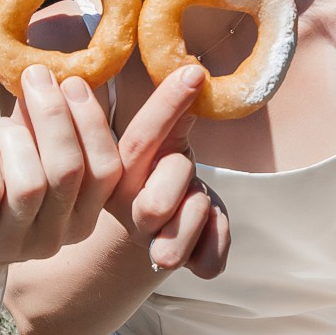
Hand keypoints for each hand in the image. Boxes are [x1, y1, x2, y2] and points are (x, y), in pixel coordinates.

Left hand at [0, 62, 127, 325]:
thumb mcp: (29, 160)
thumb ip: (44, 128)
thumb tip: (53, 78)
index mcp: (81, 217)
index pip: (107, 171)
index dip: (92, 122)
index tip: (72, 82)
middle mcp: (55, 237)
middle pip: (68, 171)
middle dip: (53, 114)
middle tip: (35, 77)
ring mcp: (14, 243)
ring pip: (30, 182)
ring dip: (13, 137)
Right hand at [108, 67, 229, 278]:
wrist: (161, 217)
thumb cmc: (161, 167)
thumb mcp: (160, 140)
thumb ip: (170, 115)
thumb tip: (191, 70)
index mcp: (117, 174)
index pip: (139, 139)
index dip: (167, 105)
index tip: (194, 73)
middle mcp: (129, 213)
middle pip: (154, 205)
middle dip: (180, 178)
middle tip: (184, 171)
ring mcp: (154, 244)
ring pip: (174, 247)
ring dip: (198, 214)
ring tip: (197, 198)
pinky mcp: (187, 262)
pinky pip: (208, 264)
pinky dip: (219, 239)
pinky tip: (212, 221)